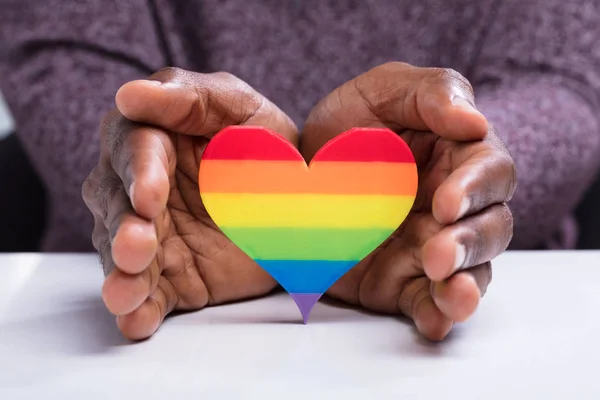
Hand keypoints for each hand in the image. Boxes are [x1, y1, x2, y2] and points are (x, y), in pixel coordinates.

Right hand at [82, 68, 298, 339]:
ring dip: (122, 276)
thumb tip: (129, 95)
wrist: (300, 199)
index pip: (134, 153)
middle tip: (138, 247)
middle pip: (116, 208)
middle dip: (125, 230)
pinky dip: (140, 312)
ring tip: (126, 293)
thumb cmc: (266, 142)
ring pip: (123, 256)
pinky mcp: (172, 277)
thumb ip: (189, 98)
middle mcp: (140, 191)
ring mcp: (154, 238)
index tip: (150, 197)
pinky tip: (137, 321)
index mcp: (153, 141)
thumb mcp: (240, 109)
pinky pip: (150, 297)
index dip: (139, 175)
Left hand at [301, 62, 515, 340]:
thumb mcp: (383, 91)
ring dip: (464, 286)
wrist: (299, 172)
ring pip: (470, 272)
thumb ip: (432, 93)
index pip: (490, 172)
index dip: (475, 188)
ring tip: (451, 293)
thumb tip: (475, 122)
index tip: (446, 202)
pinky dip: (436, 316)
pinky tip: (434, 321)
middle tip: (437, 253)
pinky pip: (429, 304)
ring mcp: (431, 249)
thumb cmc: (350, 123)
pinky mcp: (404, 283)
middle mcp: (453, 209)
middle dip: (469, 243)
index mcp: (457, 159)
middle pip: (490, 228)